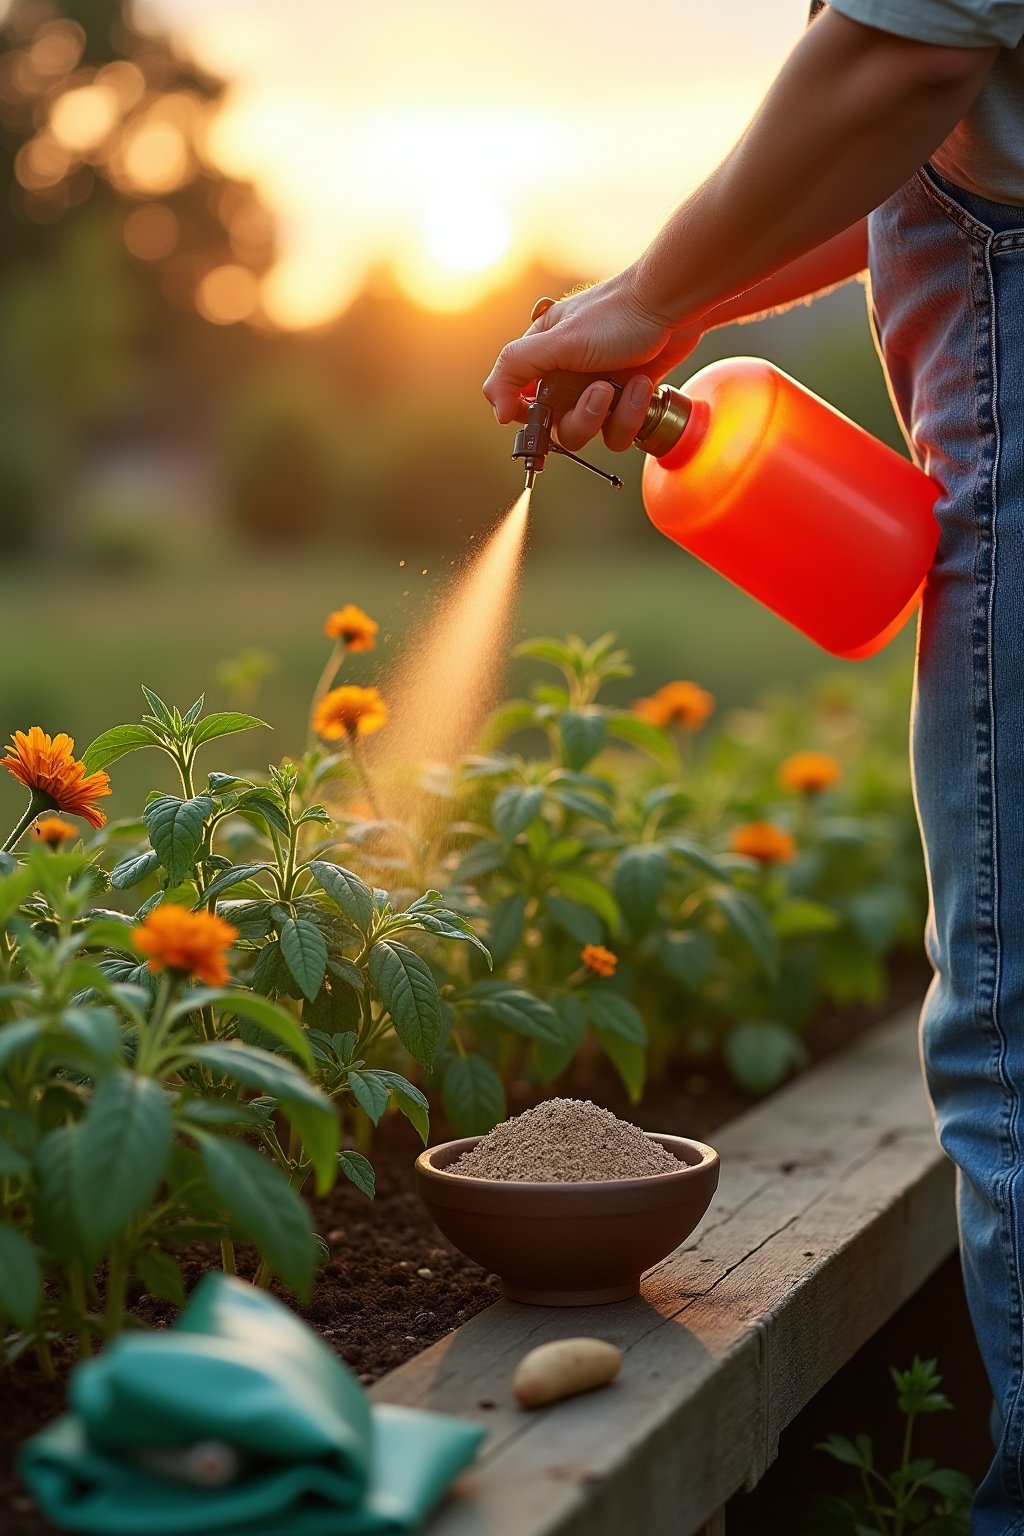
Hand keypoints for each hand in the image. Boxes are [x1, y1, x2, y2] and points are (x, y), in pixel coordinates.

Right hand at [482, 268, 702, 451]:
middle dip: (582, 417)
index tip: (540, 416)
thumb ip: (515, 368)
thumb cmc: (616, 314)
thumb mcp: (557, 339)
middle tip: (600, 393)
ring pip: (592, 432)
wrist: (672, 303)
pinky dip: (633, 412)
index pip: (516, 399)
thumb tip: (496, 409)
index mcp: (543, 356)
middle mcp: (567, 374)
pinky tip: (643, 384)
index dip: (527, 416)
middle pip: (557, 426)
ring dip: (613, 414)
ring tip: (627, 384)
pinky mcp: (627, 396)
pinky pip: (620, 428)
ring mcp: (599, 387)